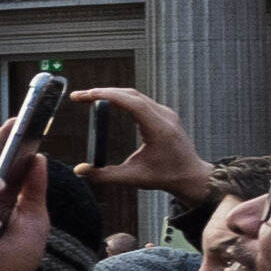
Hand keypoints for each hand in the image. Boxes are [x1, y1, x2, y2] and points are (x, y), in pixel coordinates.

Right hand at [69, 84, 213, 199]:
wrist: (191, 176)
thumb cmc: (166, 177)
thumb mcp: (134, 178)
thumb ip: (105, 175)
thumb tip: (80, 171)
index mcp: (159, 129)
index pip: (132, 103)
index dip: (108, 96)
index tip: (86, 96)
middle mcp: (165, 116)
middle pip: (130, 94)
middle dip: (103, 92)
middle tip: (79, 96)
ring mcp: (165, 113)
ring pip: (135, 95)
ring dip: (111, 93)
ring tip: (89, 97)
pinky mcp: (164, 114)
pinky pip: (140, 100)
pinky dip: (121, 98)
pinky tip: (108, 101)